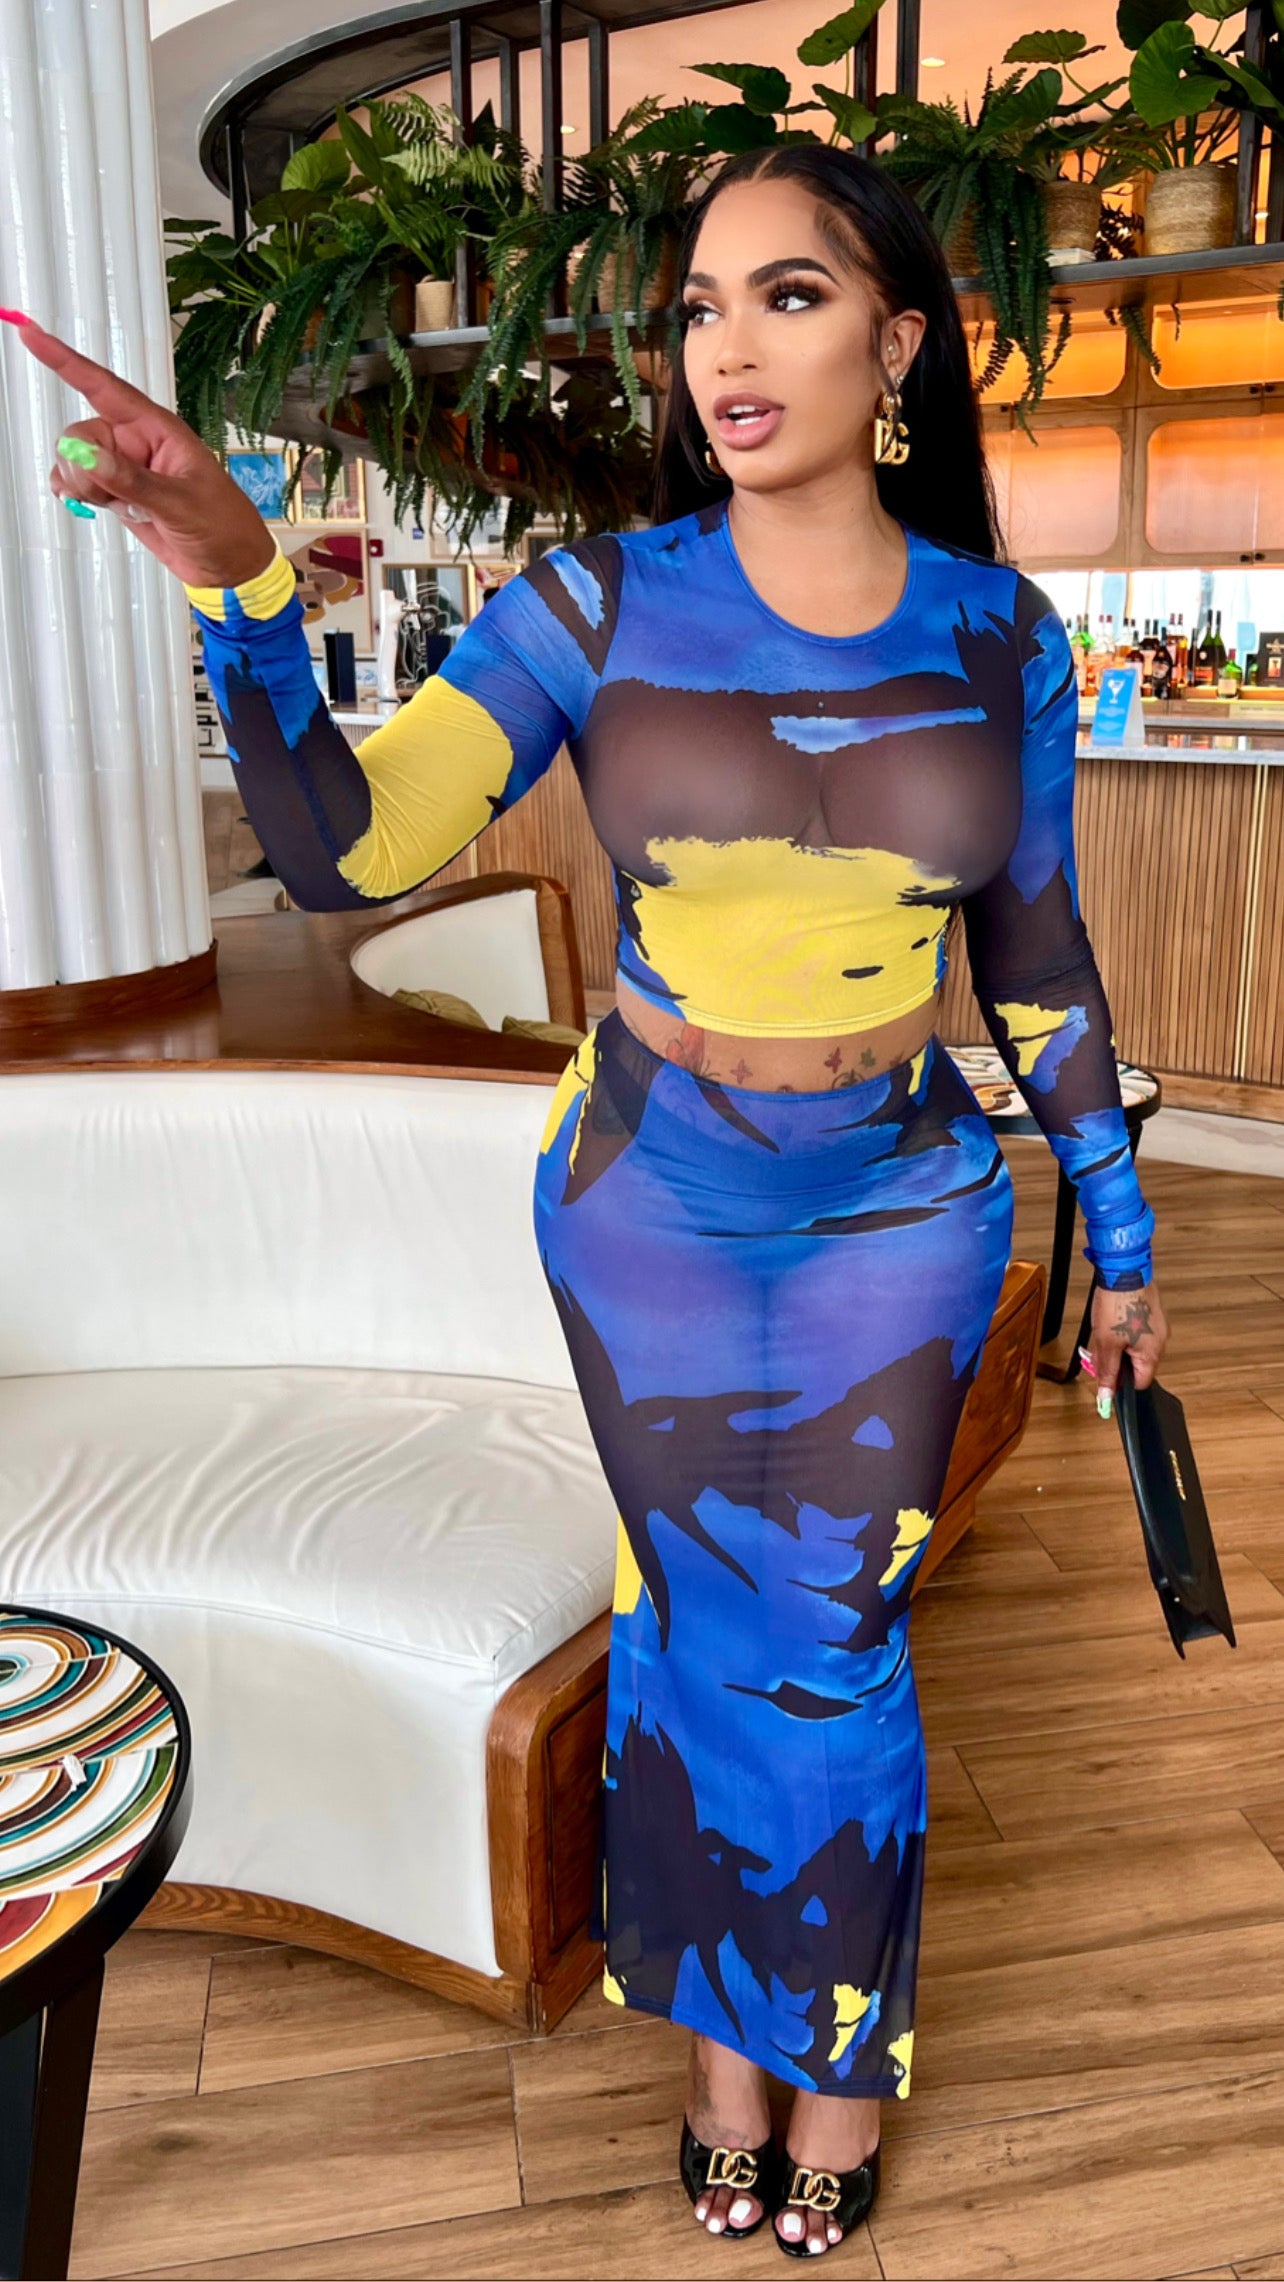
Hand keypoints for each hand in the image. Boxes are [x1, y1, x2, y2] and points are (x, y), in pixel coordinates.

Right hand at [8, 316, 275, 589]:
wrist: (231, 567)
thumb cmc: (223, 525)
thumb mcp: (180, 503)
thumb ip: (131, 480)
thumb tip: (86, 457)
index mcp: (158, 429)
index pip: (104, 387)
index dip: (66, 361)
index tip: (32, 335)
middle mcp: (137, 442)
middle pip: (82, 434)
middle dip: (81, 462)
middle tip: (104, 492)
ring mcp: (125, 468)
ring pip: (76, 459)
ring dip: (80, 482)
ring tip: (112, 505)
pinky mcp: (118, 492)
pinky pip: (79, 481)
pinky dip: (74, 491)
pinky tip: (84, 503)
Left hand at [1080, 1279, 1168, 1418]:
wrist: (1124, 1270)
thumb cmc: (1119, 1303)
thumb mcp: (1106, 1344)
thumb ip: (1108, 1371)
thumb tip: (1107, 1395)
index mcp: (1153, 1354)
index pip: (1140, 1383)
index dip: (1121, 1384)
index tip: (1106, 1380)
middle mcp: (1160, 1342)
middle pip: (1137, 1365)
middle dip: (1115, 1362)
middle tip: (1099, 1355)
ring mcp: (1157, 1326)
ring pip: (1135, 1347)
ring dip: (1117, 1347)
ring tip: (1102, 1335)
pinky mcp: (1151, 1314)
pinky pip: (1137, 1332)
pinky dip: (1123, 1332)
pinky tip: (1110, 1323)